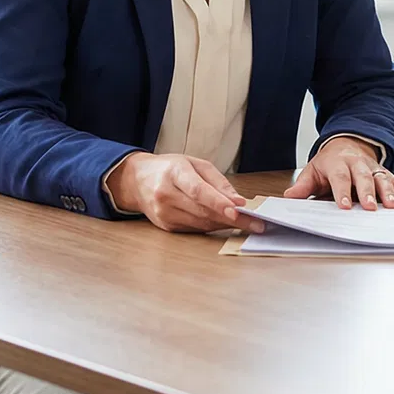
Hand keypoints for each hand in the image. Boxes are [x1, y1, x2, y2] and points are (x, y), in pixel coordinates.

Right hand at [104, 153, 265, 233]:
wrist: (138, 180)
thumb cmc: (170, 168)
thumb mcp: (195, 163)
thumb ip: (217, 182)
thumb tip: (237, 201)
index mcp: (173, 173)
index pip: (198, 190)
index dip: (219, 202)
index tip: (239, 209)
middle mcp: (166, 195)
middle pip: (203, 211)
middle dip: (232, 218)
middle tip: (256, 222)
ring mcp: (164, 213)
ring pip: (201, 223)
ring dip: (226, 224)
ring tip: (248, 224)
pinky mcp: (166, 226)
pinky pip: (196, 229)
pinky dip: (213, 226)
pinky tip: (227, 223)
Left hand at [283, 136, 393, 208]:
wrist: (347, 143)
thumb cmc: (329, 162)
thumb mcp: (313, 170)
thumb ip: (302, 186)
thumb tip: (289, 198)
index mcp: (338, 163)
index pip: (340, 177)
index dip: (343, 192)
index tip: (346, 206)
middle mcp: (358, 164)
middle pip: (363, 178)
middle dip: (368, 193)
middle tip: (371, 207)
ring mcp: (373, 169)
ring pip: (382, 179)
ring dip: (389, 193)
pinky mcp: (385, 174)